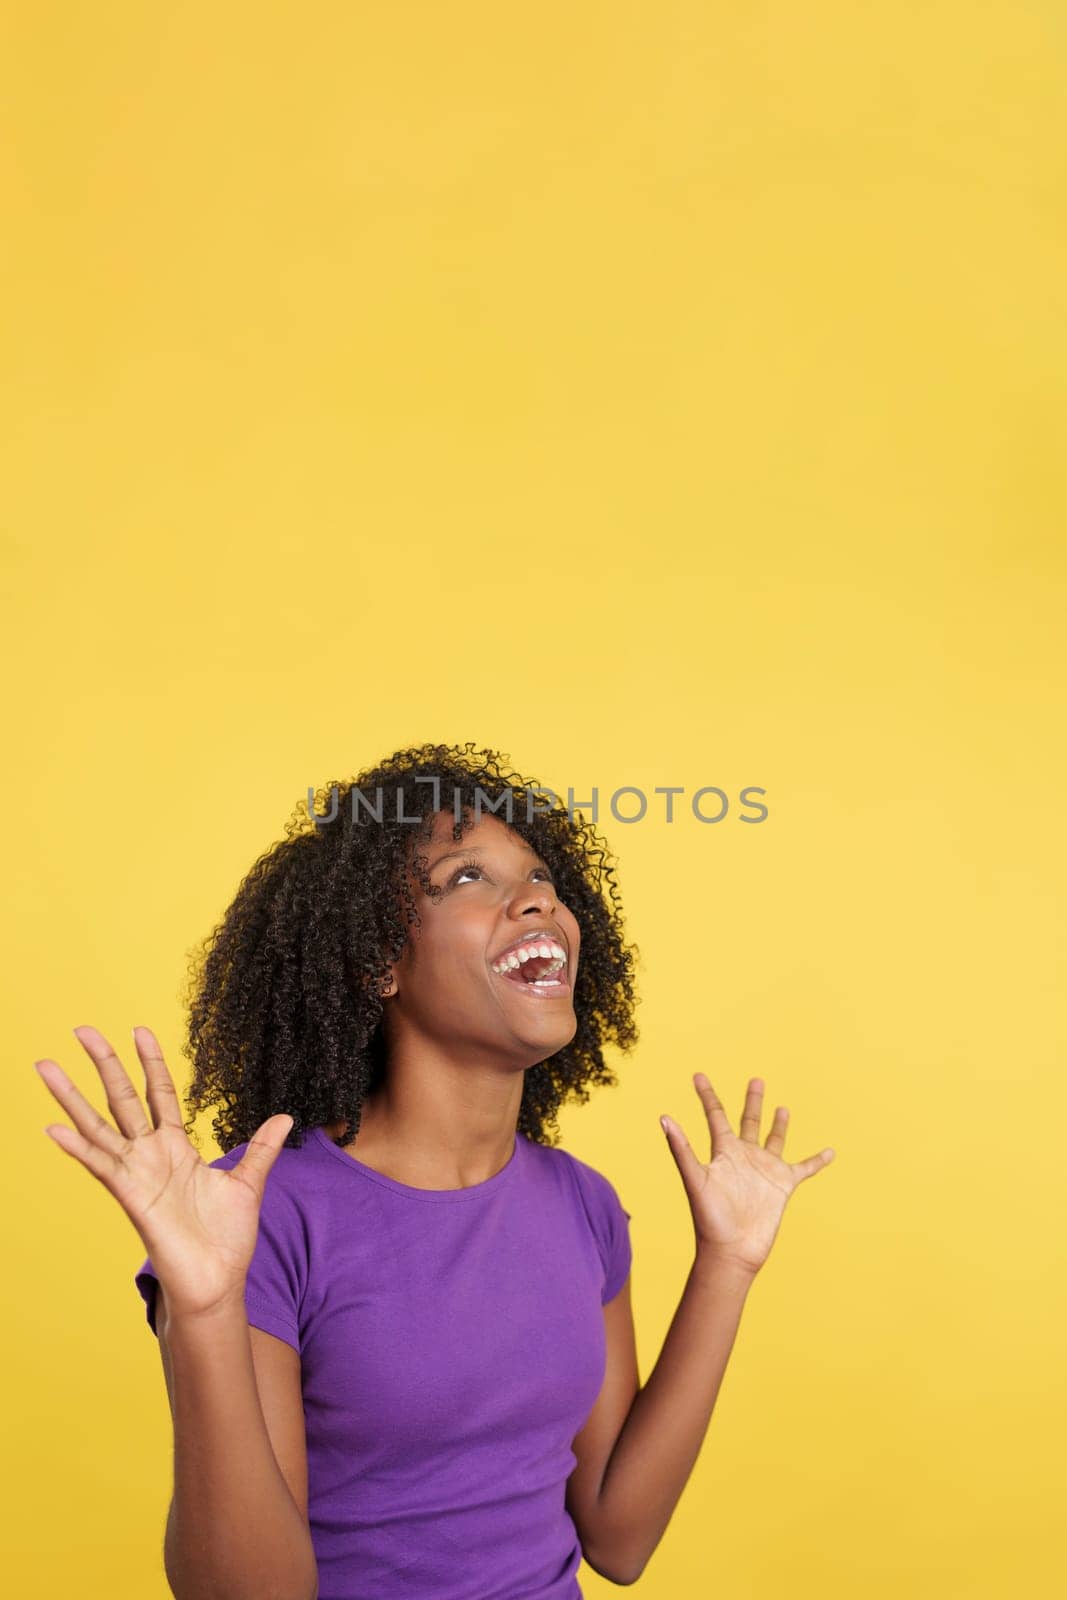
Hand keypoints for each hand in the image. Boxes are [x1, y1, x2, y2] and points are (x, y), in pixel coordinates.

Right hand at [35, 1024, 292, 1320]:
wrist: (217, 1283)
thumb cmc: (226, 1240)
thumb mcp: (248, 1184)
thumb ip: (261, 1149)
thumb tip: (286, 1117)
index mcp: (176, 1149)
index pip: (159, 1094)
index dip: (150, 1063)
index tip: (139, 1030)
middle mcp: (150, 1156)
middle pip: (122, 1099)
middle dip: (103, 1064)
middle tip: (82, 1029)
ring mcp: (136, 1175)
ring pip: (98, 1126)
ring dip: (71, 1097)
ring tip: (46, 1066)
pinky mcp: (131, 1198)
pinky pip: (101, 1166)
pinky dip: (77, 1147)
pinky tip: (53, 1128)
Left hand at [661, 1075, 834, 1274]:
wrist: (732, 1251)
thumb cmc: (709, 1219)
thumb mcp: (695, 1180)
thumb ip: (681, 1149)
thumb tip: (664, 1118)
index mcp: (723, 1152)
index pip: (715, 1116)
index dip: (706, 1095)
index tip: (697, 1075)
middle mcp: (744, 1157)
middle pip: (749, 1121)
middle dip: (752, 1101)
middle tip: (756, 1080)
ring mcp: (764, 1171)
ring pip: (774, 1140)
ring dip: (779, 1125)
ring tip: (782, 1107)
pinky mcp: (783, 1186)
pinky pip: (804, 1168)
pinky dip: (817, 1160)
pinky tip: (829, 1152)